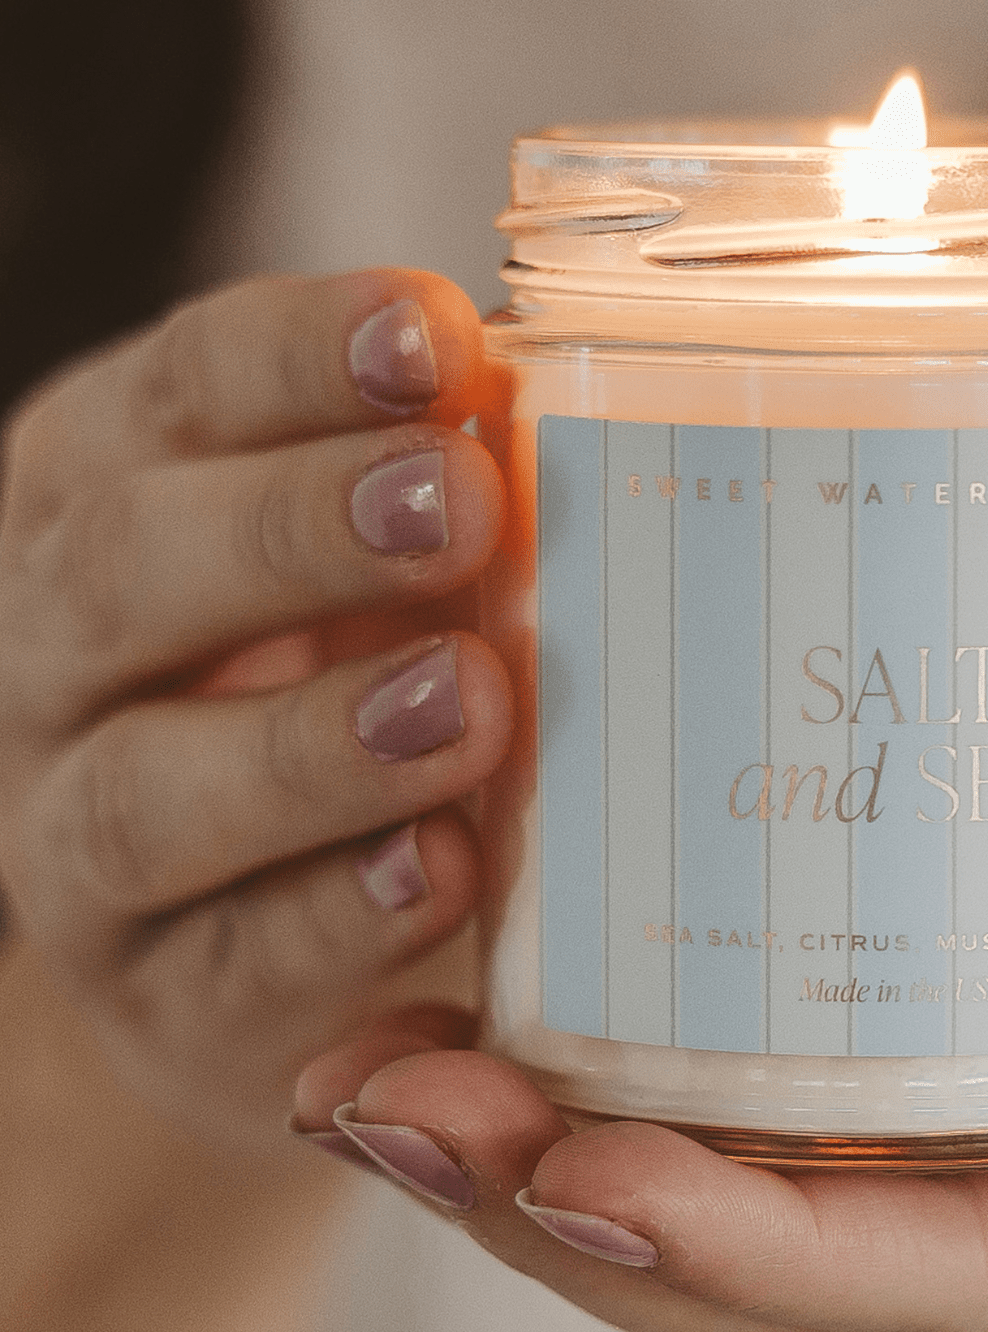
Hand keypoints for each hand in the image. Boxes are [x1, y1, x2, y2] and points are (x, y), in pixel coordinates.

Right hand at [0, 272, 510, 1149]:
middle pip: (121, 573)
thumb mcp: (369, 567)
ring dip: (309, 745)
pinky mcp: (162, 995)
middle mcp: (63, 664)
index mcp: (114, 502)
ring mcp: (82, 845)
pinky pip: (229, 963)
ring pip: (144, 792)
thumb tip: (579, 401)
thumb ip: (440, 493)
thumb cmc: (342, 686)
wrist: (254, 932)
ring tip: (467, 703)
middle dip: (293, 530)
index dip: (297, 357)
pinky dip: (337, 917)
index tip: (436, 337)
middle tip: (460, 505)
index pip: (181, 395)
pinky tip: (444, 869)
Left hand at [294, 631, 987, 1331]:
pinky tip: (492, 1017)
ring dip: (544, 1185)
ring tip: (373, 1078)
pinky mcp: (959, 1094)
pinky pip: (764, 1144)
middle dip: (579, 1226)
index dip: (760, 1250)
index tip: (579, 1168)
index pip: (960, 1282)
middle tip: (389, 1106)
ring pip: (747, 1248)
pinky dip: (611, 1106)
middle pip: (801, 1298)